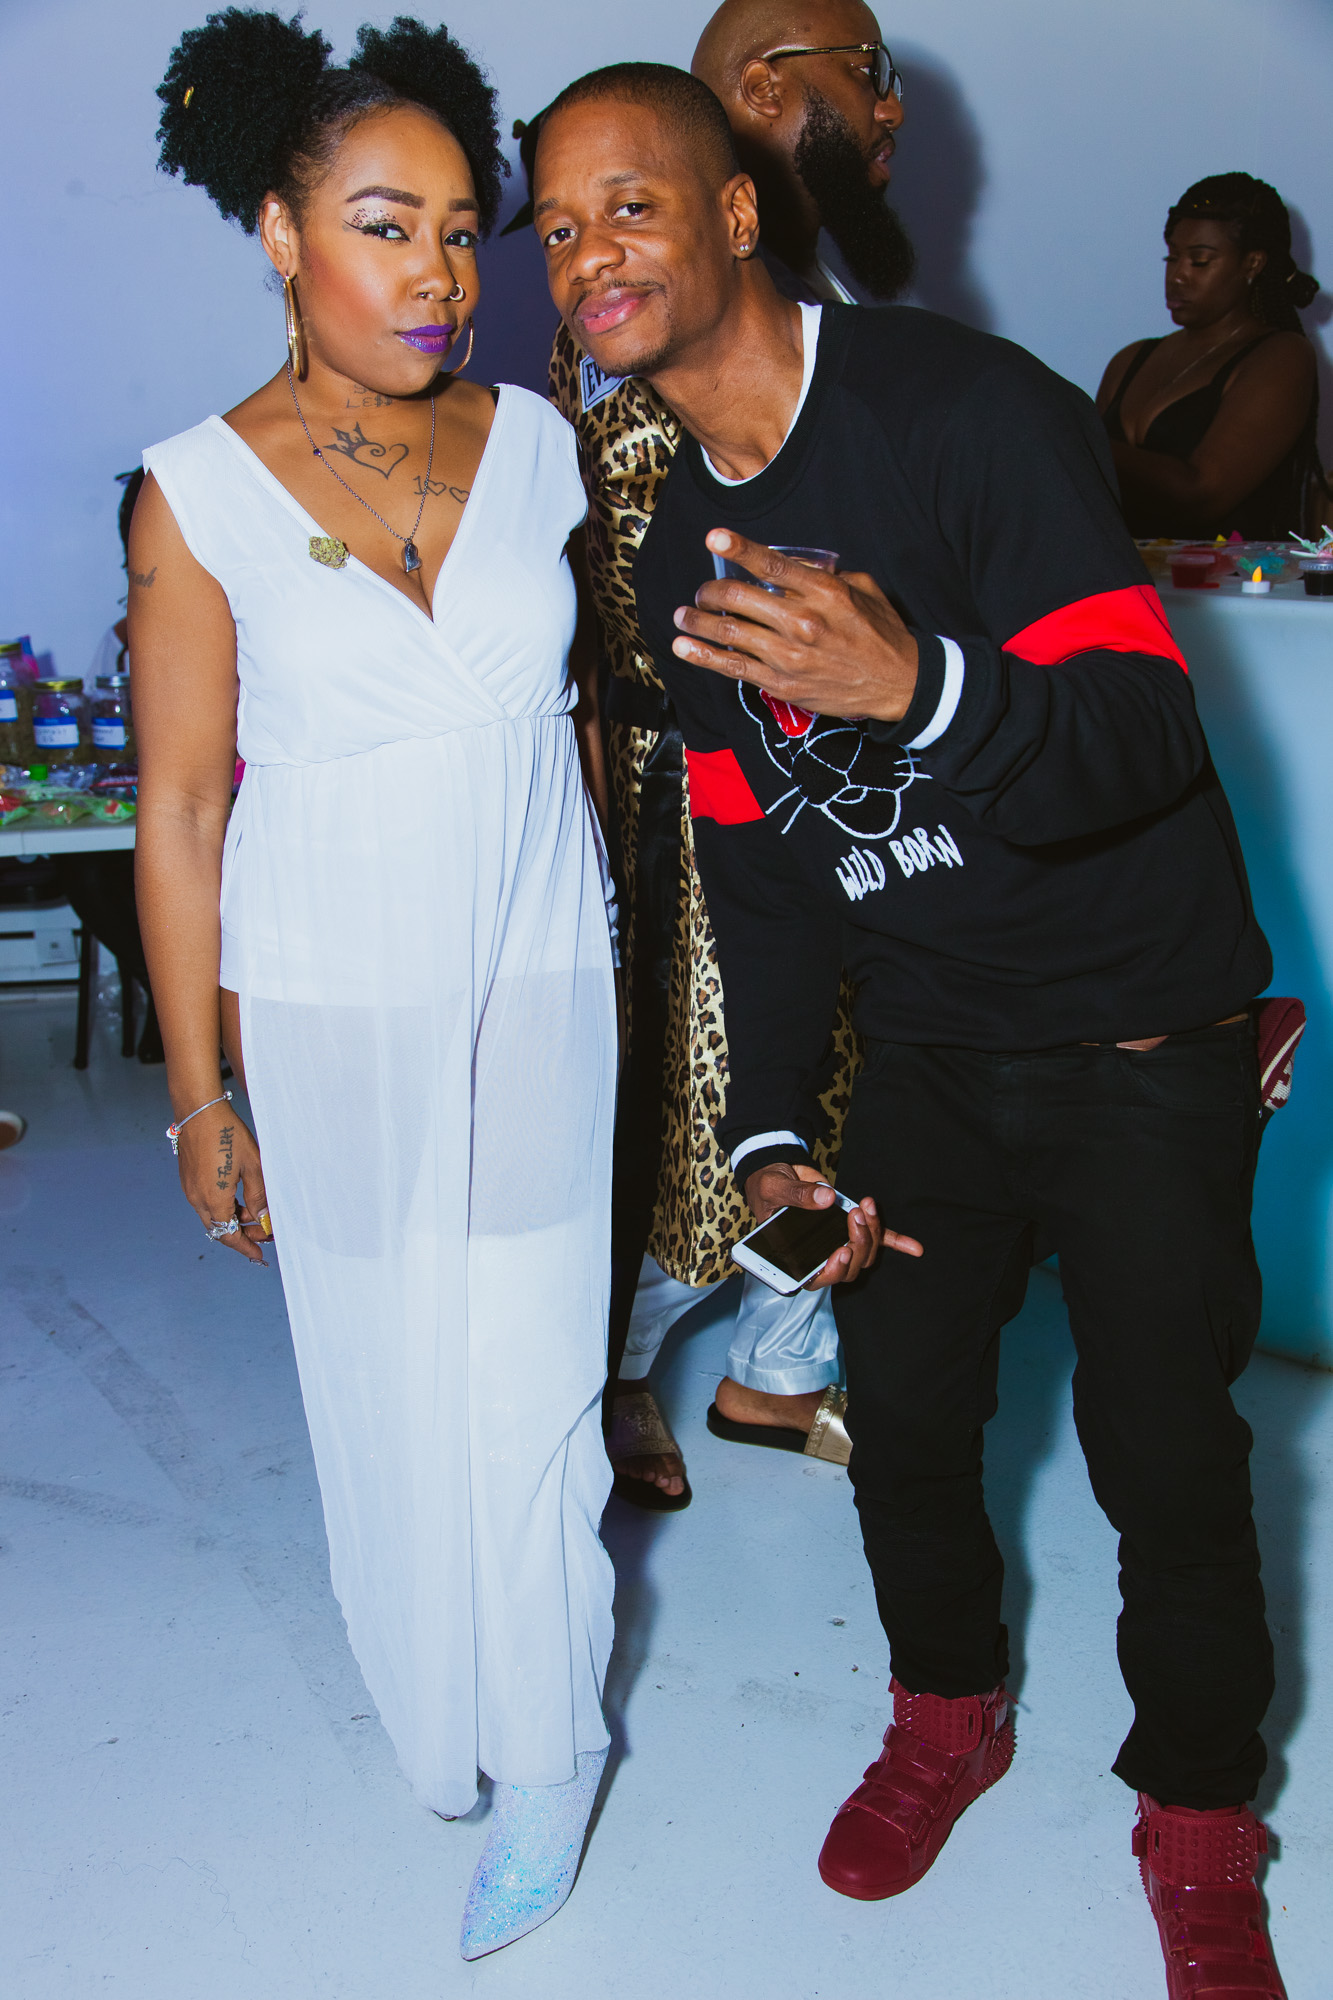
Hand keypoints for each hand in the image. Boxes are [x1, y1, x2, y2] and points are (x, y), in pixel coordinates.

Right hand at [175, 1103, 270, 1264]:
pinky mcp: (189, 1180)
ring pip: (213, 1216)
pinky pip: (206, 1203)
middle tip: (263, 1233)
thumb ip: (259, 1195)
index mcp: (214, 1199)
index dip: (245, 1247)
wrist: (199, 1111)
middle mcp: (198, 1198)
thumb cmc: (227, 1134)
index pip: (229, 1235)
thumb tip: (264, 1219)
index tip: (259, 1254)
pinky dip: (223, 1208)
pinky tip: (239, 1199)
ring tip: (256, 1213)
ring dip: (234, 1220)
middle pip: (220, 1229)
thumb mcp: (252, 1166)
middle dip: (242, 1235)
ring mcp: (190, 1189)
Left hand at [671, 530, 919, 722]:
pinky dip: (703, 655)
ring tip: (683, 614)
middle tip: (703, 592)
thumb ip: (825, 575)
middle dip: (711, 591)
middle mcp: (803, 622)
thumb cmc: (881, 633)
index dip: (737, 548)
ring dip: (698, 620)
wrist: (898, 684)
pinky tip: (684, 646)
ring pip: (730, 632)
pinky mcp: (782, 684)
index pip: (771, 564)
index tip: (712, 538)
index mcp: (823, 592)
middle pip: (739, 597)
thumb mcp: (862, 590)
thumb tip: (793, 566)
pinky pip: (734, 667)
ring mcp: (790, 656)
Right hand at [743, 1160, 922, 1288]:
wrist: (780, 1171)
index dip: (833, 1271)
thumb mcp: (775, 1188)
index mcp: (794, 1255)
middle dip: (857, 1242)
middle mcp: (819, 1254)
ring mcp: (838, 1241)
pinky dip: (896, 1241)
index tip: (841, 1252)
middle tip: (855, 1214)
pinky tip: (914, 1247)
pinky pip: (877, 1239)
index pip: (816, 1278)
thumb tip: (827, 1198)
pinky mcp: (852, 1226)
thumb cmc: (770, 1186)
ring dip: (872, 1233)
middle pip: (848, 1267)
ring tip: (866, 1206)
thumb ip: (798, 1195)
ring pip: (864, 1253)